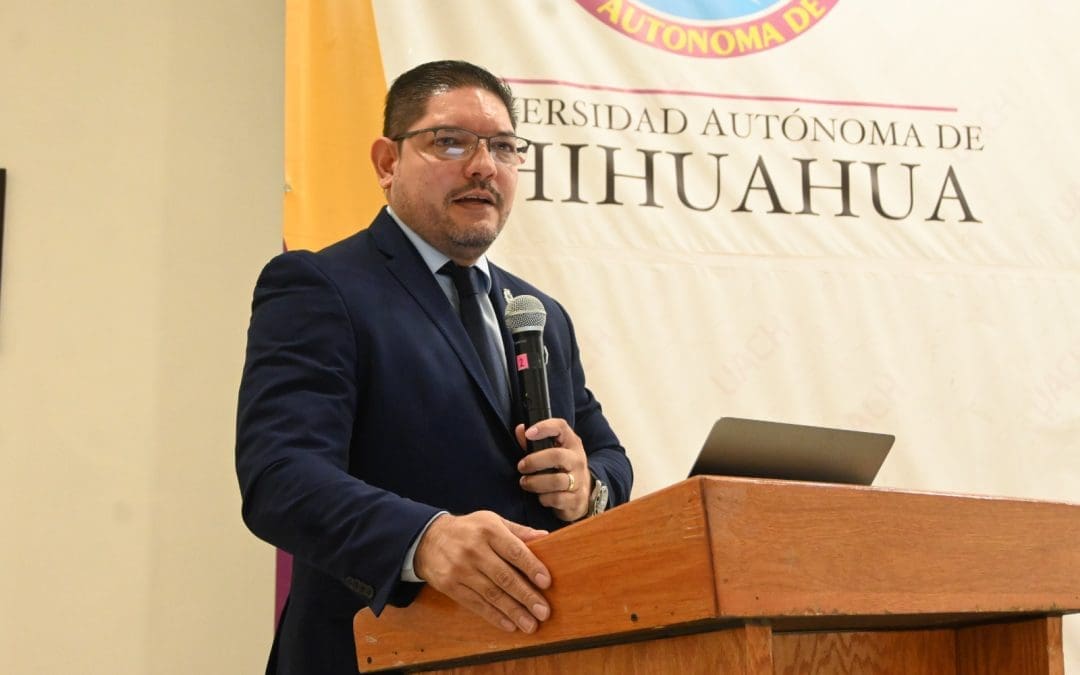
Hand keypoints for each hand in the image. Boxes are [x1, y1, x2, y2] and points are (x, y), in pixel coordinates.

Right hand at [413, 512, 550, 632]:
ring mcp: (460, 569)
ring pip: (491, 594)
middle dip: (526, 596)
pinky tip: (509, 625)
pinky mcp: (450, 586)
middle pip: (504, 577)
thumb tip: (545, 537)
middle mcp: (474, 550)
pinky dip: (494, 616)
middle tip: (543, 612)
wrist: (428, 539)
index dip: (531, 567)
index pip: (514, 551)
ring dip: (513, 611)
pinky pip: (476, 604)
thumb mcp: (492, 521)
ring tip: (530, 625)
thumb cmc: (469, 530)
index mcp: (489, 530)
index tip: (546, 582)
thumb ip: (519, 531)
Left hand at [516, 419, 589, 521]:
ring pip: (556, 480)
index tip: (528, 433)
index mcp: (571, 443)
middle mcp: (577, 460)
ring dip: (535, 483)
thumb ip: (534, 442)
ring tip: (525, 483)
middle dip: (534, 461)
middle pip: (557, 456)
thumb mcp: (552, 452)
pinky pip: (557, 499)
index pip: (560, 427)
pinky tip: (540, 496)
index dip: (544, 427)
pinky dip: (544, 498)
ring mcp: (579, 480)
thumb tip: (520, 430)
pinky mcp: (576, 499)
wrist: (584, 492)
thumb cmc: (562, 468)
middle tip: (521, 467)